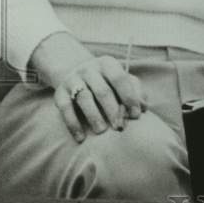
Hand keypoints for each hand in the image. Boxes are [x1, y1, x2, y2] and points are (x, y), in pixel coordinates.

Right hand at [30, 32, 147, 142]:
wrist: (75, 73)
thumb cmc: (107, 82)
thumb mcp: (121, 81)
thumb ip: (135, 91)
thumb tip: (144, 107)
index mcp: (107, 64)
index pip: (120, 79)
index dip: (129, 97)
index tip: (136, 115)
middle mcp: (89, 69)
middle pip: (102, 90)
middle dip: (113, 110)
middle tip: (120, 127)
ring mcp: (73, 79)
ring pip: (84, 98)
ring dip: (94, 116)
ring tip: (102, 131)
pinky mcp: (59, 93)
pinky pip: (65, 108)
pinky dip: (73, 124)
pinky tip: (81, 138)